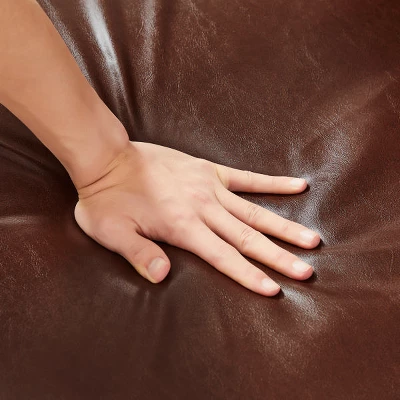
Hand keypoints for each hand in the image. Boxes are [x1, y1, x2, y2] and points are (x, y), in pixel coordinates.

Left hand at [74, 141, 319, 296]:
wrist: (108, 158)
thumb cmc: (107, 199)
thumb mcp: (113, 232)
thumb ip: (139, 255)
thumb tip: (162, 277)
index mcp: (182, 225)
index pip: (223, 256)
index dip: (248, 275)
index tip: (275, 289)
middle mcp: (203, 207)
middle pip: (247, 236)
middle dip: (278, 256)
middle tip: (308, 270)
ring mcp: (210, 186)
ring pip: (254, 210)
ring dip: (284, 226)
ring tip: (312, 238)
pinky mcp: (210, 170)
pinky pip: (247, 177)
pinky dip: (273, 183)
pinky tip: (299, 185)